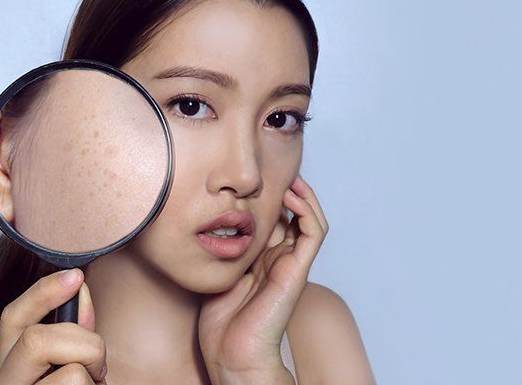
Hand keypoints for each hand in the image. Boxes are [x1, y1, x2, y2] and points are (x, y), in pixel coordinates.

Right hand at [0, 269, 107, 384]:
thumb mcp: (68, 362)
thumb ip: (73, 334)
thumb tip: (79, 290)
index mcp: (9, 365)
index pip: (13, 318)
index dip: (43, 292)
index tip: (75, 276)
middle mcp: (4, 381)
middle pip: (36, 340)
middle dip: (82, 342)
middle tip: (98, 365)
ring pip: (69, 371)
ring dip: (93, 373)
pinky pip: (76, 384)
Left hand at [198, 175, 328, 383]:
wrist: (232, 354)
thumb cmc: (221, 321)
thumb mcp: (215, 271)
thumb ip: (219, 248)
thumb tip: (208, 219)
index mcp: (263, 259)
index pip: (274, 218)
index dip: (270, 196)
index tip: (256, 176)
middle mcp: (280, 259)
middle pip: (293, 214)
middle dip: (286, 189)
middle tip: (274, 168)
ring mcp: (291, 264)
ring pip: (309, 219)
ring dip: (303, 195)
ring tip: (289, 177)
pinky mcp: (297, 271)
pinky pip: (313, 233)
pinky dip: (308, 210)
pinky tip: (291, 196)